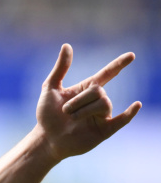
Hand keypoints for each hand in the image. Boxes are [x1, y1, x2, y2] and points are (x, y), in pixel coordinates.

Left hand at [36, 44, 140, 161]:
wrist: (46, 137)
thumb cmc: (47, 114)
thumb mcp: (50, 88)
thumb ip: (60, 68)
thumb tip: (67, 45)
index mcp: (86, 89)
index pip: (107, 74)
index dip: (119, 64)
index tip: (131, 55)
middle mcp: (97, 101)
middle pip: (99, 91)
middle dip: (79, 100)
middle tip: (65, 111)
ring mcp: (103, 115)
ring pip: (104, 104)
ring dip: (83, 110)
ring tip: (71, 118)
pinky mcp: (105, 130)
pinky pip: (121, 120)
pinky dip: (129, 113)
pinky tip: (136, 105)